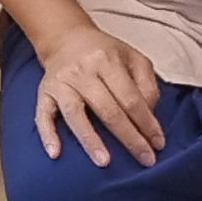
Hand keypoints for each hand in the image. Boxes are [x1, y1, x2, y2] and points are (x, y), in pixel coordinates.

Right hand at [33, 23, 164, 166]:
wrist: (66, 38)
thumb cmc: (104, 53)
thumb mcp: (133, 58)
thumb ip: (147, 84)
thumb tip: (149, 115)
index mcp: (107, 61)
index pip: (130, 98)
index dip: (146, 122)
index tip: (158, 143)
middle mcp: (83, 72)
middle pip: (108, 109)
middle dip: (129, 137)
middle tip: (144, 159)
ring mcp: (61, 83)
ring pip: (75, 114)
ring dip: (90, 140)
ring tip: (104, 162)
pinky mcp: (44, 93)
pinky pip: (43, 115)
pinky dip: (48, 134)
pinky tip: (55, 153)